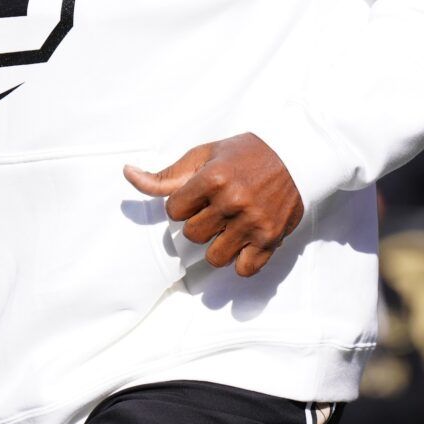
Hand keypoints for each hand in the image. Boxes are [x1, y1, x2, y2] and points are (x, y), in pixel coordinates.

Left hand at [124, 133, 303, 277]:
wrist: (295, 155)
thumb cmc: (244, 154)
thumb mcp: (204, 155)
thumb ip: (167, 174)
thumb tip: (127, 174)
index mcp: (212, 178)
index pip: (173, 210)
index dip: (183, 205)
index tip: (198, 196)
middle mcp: (232, 202)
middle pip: (192, 235)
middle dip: (200, 223)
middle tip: (217, 209)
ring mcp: (252, 223)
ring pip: (214, 257)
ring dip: (217, 245)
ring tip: (229, 228)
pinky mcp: (270, 239)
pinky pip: (244, 269)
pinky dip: (241, 261)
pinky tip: (244, 243)